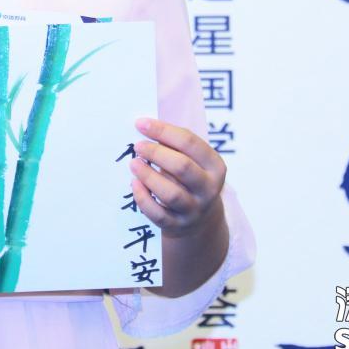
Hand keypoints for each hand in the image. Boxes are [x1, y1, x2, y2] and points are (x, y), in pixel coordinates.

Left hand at [128, 117, 225, 237]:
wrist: (201, 220)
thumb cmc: (190, 179)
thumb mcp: (194, 161)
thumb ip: (176, 145)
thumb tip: (147, 127)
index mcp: (215, 166)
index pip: (190, 143)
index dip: (163, 130)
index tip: (141, 123)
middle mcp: (209, 189)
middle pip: (182, 167)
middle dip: (156, 153)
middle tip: (138, 146)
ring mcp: (194, 209)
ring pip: (171, 194)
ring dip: (148, 176)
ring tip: (134, 163)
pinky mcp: (178, 225)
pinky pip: (158, 214)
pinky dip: (143, 198)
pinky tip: (134, 183)